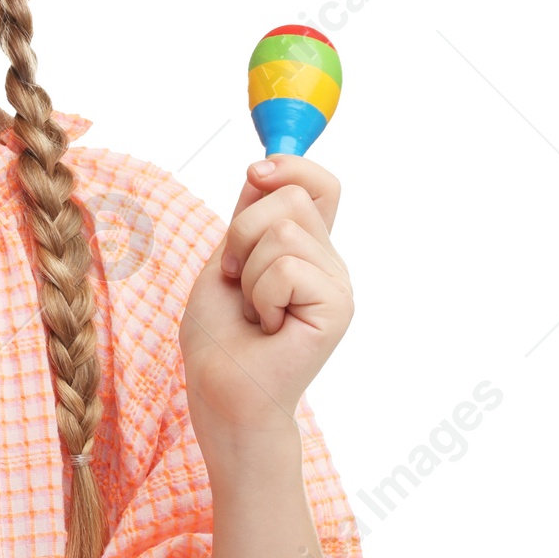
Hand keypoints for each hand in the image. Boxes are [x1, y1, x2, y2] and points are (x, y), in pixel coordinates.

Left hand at [178, 155, 352, 441]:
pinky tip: (266, 327)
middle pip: (291, 196)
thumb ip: (251, 214)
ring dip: (246, 270)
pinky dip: (258, 295)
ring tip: (253, 310)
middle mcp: (329, 263)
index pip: (319, 184)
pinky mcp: (337, 308)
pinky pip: (286, 267)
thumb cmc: (220, 335)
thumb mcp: (227, 257)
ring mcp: (338, 285)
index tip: (256, 174)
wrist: (222, 391)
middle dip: (242, 233)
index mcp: (306, 249)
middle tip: (238, 282)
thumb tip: (264, 166)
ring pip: (283, 229)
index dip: (291, 166)